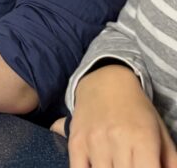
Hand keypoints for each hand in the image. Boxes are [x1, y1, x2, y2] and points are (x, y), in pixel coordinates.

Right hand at [56, 63, 176, 167]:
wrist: (104, 82)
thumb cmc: (138, 111)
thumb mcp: (161, 134)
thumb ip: (171, 162)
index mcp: (143, 139)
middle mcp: (117, 139)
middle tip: (131, 166)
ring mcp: (94, 141)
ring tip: (117, 165)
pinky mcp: (76, 142)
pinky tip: (98, 167)